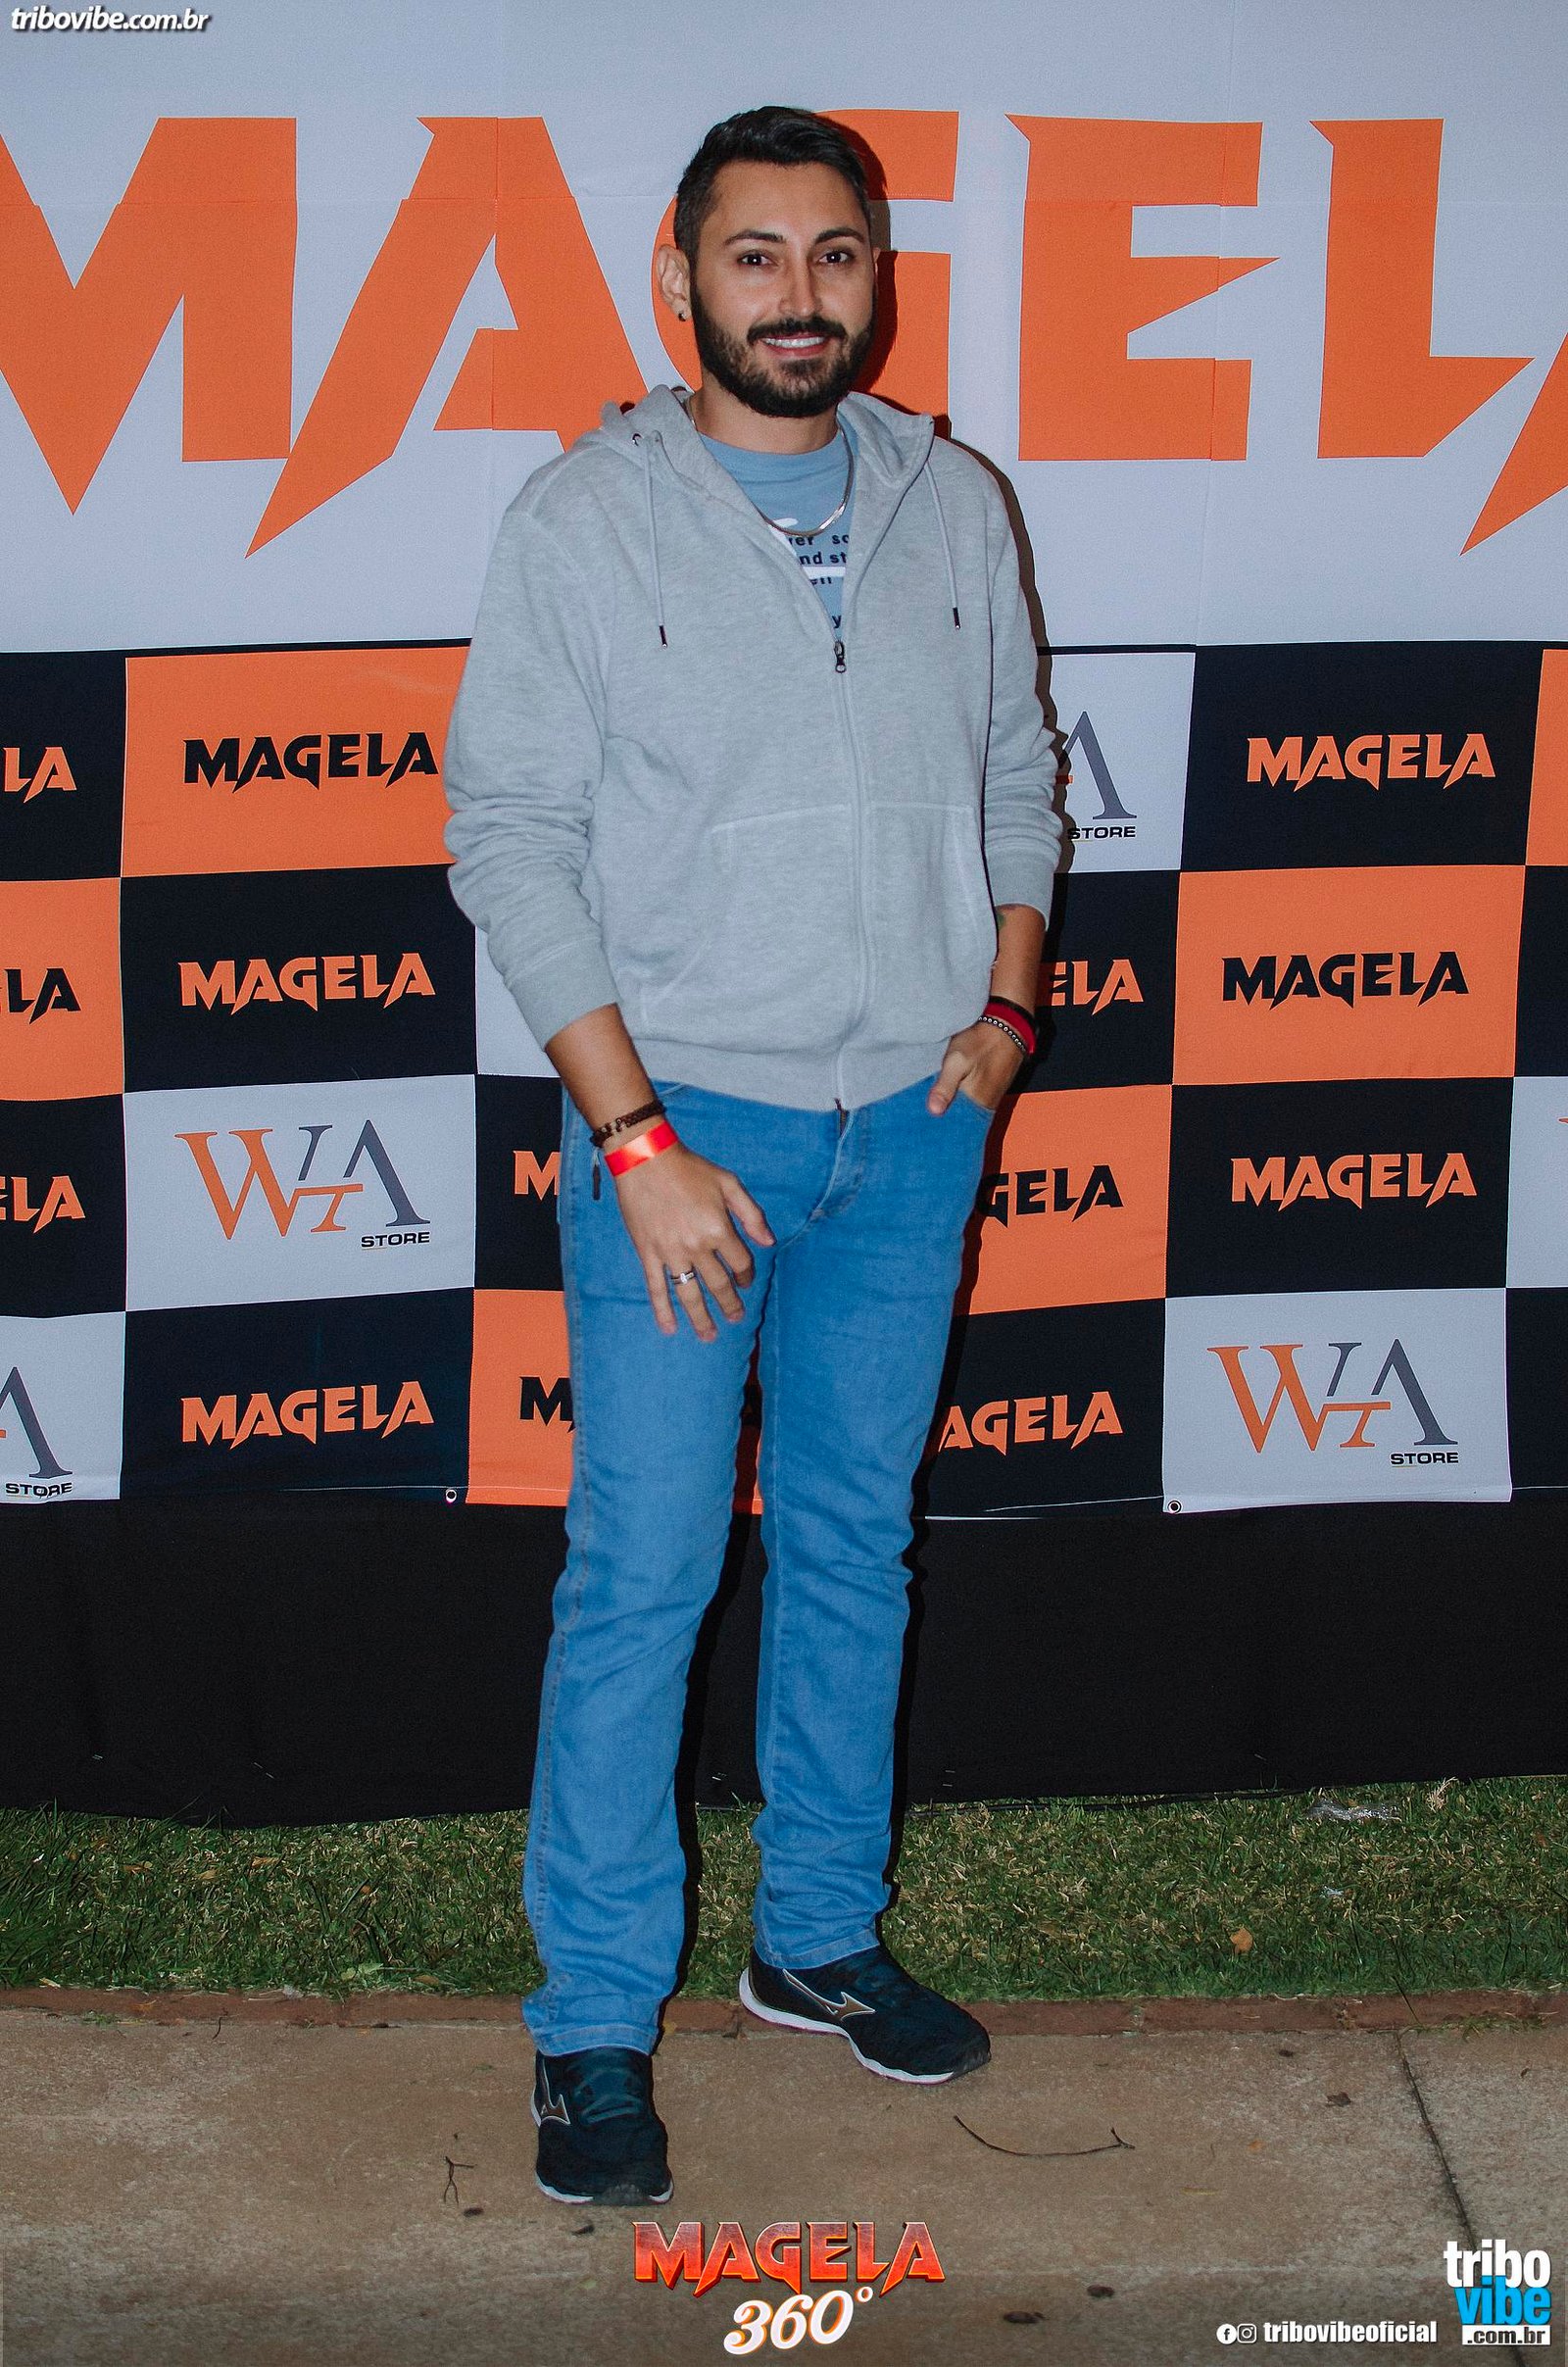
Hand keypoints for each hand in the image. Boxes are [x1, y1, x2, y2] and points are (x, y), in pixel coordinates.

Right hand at [612, 1139, 774, 1339]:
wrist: (645, 1160)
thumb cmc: (690, 1169)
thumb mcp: (729, 1183)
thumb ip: (751, 1214)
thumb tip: (769, 1242)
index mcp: (719, 1229)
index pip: (740, 1263)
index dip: (746, 1275)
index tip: (745, 1280)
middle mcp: (696, 1247)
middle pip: (718, 1285)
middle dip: (729, 1304)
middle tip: (736, 1319)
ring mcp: (671, 1253)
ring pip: (689, 1294)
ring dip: (701, 1318)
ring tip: (709, 1336)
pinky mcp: (648, 1254)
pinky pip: (656, 1287)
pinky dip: (662, 1310)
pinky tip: (669, 1328)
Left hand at [927, 1020, 1026, 1117]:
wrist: (1007, 1025)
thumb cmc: (980, 1041)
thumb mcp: (957, 1060)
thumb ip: (945, 1086)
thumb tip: (934, 1111)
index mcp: (977, 1103)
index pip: (954, 1125)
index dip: (937, 1123)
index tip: (921, 1121)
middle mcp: (986, 1105)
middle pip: (959, 1118)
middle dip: (942, 1115)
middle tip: (922, 1108)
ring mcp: (990, 1098)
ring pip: (965, 1109)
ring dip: (951, 1106)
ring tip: (931, 1100)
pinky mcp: (991, 1089)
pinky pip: (972, 1101)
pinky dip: (959, 1098)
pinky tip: (947, 1091)